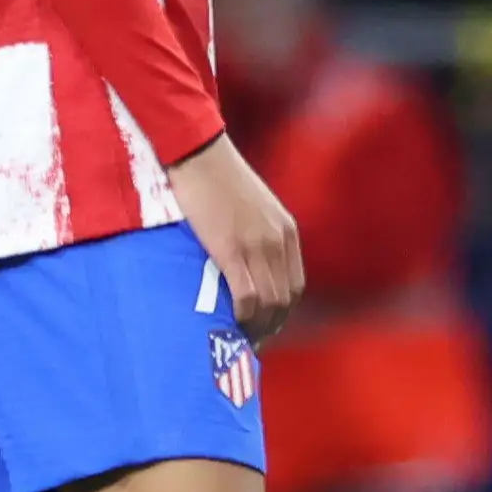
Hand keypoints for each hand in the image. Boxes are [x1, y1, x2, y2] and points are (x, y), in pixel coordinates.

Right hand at [168, 135, 303, 342]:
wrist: (196, 150)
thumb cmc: (213, 174)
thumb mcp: (249, 204)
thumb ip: (254, 230)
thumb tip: (242, 257)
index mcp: (286, 231)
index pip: (294, 286)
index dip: (281, 313)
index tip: (262, 326)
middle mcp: (278, 240)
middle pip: (286, 300)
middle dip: (270, 326)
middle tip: (247, 341)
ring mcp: (257, 245)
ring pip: (270, 303)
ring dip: (256, 327)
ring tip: (236, 337)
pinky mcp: (232, 248)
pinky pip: (248, 295)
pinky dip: (243, 316)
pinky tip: (230, 323)